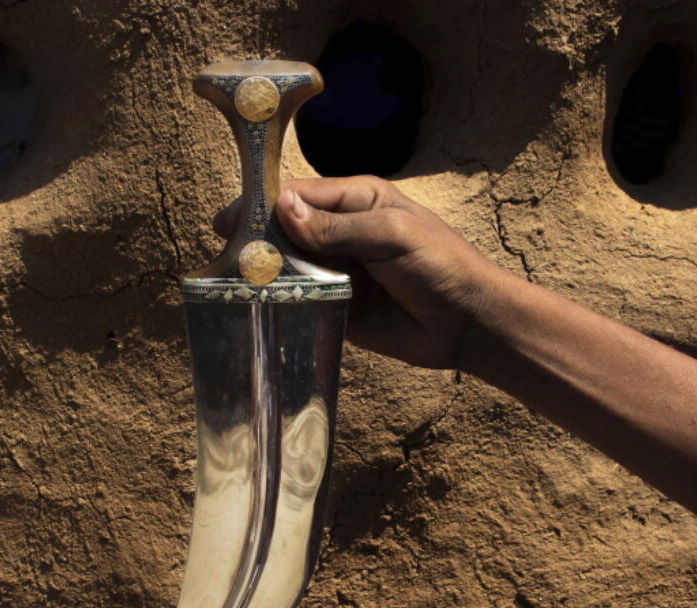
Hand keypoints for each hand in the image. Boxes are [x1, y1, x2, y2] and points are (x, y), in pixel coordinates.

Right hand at [214, 176, 505, 369]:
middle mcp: (341, 232)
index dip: (262, 205)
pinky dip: (281, 304)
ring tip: (233, 285)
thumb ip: (336, 227)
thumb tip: (282, 209)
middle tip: (227, 258)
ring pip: (289, 267)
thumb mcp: (390, 236)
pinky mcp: (338, 307)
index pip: (298, 194)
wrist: (469, 324)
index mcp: (356, 200)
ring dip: (265, 275)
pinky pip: (302, 301)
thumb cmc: (440, 265)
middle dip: (257, 242)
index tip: (230, 223)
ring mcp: (338, 271)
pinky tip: (257, 310)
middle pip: (286, 230)